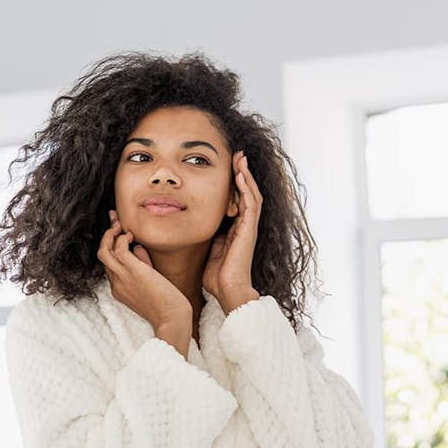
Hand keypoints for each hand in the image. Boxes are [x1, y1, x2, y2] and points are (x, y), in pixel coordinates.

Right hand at [97, 210, 191, 328]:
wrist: (171, 318)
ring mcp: (122, 278)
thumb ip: (142, 265)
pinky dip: (122, 238)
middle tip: (115, 222)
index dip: (111, 247)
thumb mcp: (150, 283)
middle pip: (102, 255)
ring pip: (104, 251)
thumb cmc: (166, 304)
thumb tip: (139, 247)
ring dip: (111, 234)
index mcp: (119, 289)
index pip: (109, 264)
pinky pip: (119, 249)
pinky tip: (132, 235)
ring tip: (121, 225)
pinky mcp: (132, 271)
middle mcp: (116, 283)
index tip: (117, 232)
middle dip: (107, 236)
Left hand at [203, 150, 262, 308]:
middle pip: (247, 193)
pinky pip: (251, 204)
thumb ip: (208, 237)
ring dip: (246, 175)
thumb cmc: (217, 277)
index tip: (228, 168)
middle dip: (242, 174)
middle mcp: (245, 226)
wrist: (228, 292)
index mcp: (235, 230)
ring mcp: (249, 228)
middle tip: (238, 155)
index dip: (234, 183)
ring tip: (241, 158)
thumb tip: (196, 226)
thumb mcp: (209, 250)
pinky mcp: (249, 230)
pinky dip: (246, 188)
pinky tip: (241, 175)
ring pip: (251, 194)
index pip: (237, 200)